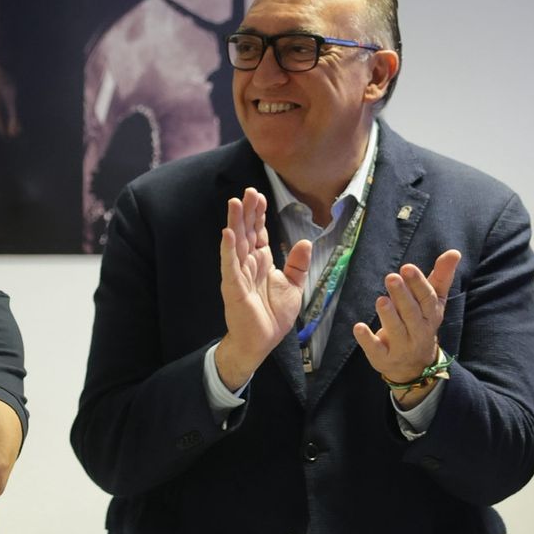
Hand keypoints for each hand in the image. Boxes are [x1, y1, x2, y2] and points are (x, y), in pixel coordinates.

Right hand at [213, 188, 310, 389]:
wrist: (261, 342)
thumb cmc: (273, 316)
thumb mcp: (293, 287)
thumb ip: (298, 265)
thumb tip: (306, 242)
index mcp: (261, 262)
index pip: (258, 233)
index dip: (258, 215)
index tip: (259, 196)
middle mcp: (247, 264)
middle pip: (245, 232)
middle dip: (246, 212)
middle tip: (247, 191)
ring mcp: (238, 275)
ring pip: (236, 244)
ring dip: (235, 223)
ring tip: (235, 203)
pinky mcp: (233, 288)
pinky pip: (230, 265)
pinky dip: (228, 249)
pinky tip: (227, 233)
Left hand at [354, 249, 461, 384]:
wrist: (415, 366)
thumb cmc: (422, 324)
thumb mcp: (433, 303)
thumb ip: (441, 277)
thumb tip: (455, 252)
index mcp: (431, 316)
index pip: (427, 299)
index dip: (418, 284)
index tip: (407, 268)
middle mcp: (419, 332)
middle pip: (411, 313)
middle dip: (402, 295)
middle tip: (391, 277)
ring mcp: (402, 347)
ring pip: (396, 330)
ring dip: (388, 315)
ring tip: (381, 299)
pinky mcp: (384, 358)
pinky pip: (376, 349)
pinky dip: (367, 339)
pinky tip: (358, 327)